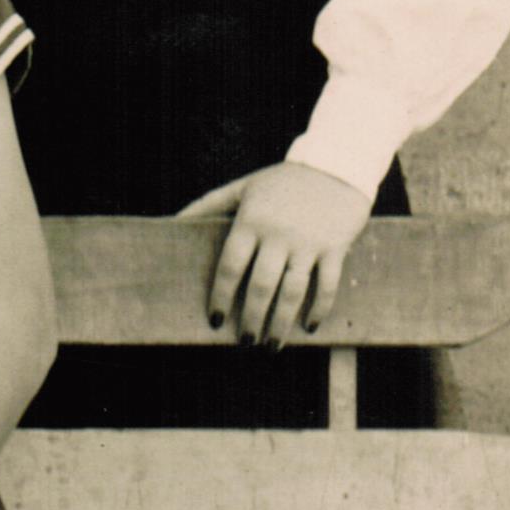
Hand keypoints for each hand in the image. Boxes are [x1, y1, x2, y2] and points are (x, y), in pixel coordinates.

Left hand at [184, 162, 368, 348]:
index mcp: (250, 223)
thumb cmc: (283, 180)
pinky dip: (319, 308)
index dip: (222, 297)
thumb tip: (173, 221)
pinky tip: (309, 326)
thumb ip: (209, 204)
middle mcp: (278, 235)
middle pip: (261, 286)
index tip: (216, 320)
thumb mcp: (243, 187)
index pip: (230, 267)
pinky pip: (327, 284)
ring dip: (281, 322)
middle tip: (245, 342)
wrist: (336, 165)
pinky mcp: (335, 247)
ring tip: (272, 344)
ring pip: (292, 291)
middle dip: (252, 318)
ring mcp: (308, 243)